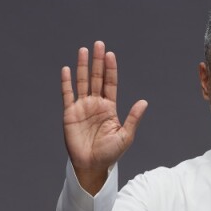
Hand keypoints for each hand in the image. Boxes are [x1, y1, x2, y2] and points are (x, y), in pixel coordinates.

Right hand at [61, 41, 147, 192]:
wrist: (91, 166)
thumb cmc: (109, 154)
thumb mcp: (125, 136)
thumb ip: (133, 118)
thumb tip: (144, 102)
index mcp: (109, 108)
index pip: (110, 83)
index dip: (110, 69)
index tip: (110, 54)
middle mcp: (95, 104)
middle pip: (96, 78)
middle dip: (97, 61)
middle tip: (98, 44)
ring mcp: (82, 107)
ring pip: (82, 82)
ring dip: (82, 66)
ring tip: (83, 50)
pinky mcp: (70, 113)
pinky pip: (67, 94)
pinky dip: (66, 82)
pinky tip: (67, 69)